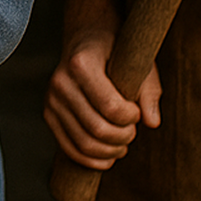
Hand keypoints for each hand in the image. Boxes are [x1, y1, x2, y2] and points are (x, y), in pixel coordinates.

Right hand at [43, 26, 160, 170]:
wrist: (86, 40)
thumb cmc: (117, 50)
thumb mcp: (138, 61)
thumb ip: (148, 91)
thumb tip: (152, 122)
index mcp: (81, 63)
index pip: (110, 106)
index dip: (131, 118)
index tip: (137, 112)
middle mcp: (60, 81)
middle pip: (97, 128)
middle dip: (123, 137)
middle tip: (133, 132)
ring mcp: (51, 99)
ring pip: (83, 143)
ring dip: (110, 152)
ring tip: (123, 145)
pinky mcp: (49, 114)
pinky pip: (68, 148)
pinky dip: (91, 160)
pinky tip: (108, 157)